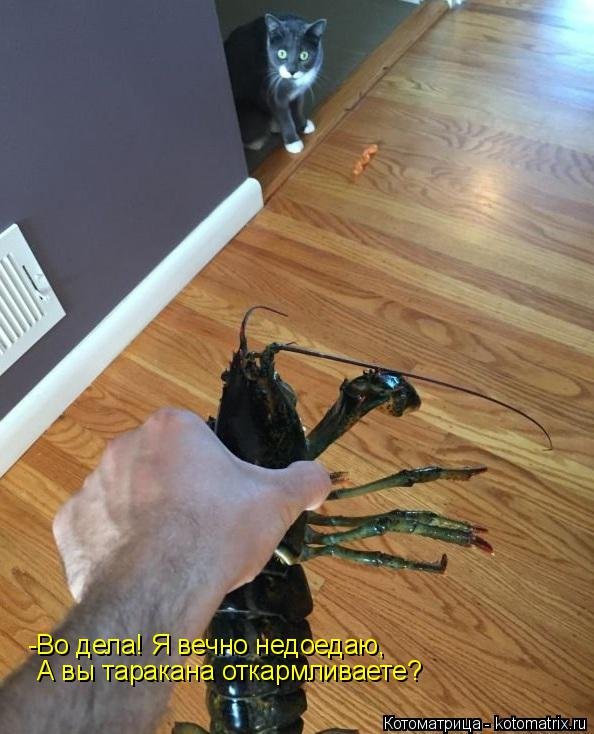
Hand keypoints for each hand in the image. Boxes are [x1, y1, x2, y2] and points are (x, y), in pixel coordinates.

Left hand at [53, 408, 329, 601]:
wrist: (159, 588)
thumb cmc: (218, 530)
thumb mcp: (275, 503)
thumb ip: (303, 481)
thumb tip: (322, 477)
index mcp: (172, 428)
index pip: (194, 440)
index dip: (213, 471)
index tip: (224, 501)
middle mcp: (124, 446)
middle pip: (158, 466)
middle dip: (177, 491)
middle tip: (200, 529)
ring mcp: (91, 485)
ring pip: (125, 497)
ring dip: (143, 517)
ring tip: (170, 555)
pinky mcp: (68, 525)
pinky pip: (95, 529)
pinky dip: (112, 544)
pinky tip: (137, 567)